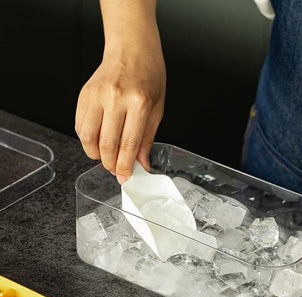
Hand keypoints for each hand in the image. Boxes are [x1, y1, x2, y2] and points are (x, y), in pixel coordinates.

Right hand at [75, 0, 165, 183]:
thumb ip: (147, 139)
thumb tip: (141, 164)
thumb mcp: (157, 109)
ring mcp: (96, 95)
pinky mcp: (84, 94)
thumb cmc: (149, 76)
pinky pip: (79, 124)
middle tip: (116, 170)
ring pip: (87, 137)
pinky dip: (87, 139)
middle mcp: (115, 98)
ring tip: (106, 157)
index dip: (125, 167)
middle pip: (106, 144)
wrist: (132, 48)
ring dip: (95, 154)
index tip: (124, 177)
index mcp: (139, 103)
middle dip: (110, 164)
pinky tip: (97, 140)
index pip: (128, 145)